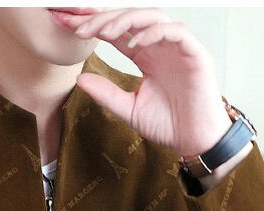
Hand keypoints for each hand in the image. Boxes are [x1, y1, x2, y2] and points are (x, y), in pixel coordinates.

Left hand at [59, 7, 232, 156]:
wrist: (193, 140)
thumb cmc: (166, 124)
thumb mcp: (128, 108)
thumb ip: (106, 93)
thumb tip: (79, 79)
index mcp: (145, 56)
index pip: (117, 33)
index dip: (94, 28)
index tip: (69, 28)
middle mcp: (160, 46)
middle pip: (130, 19)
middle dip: (104, 19)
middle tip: (80, 26)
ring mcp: (177, 47)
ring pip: (152, 17)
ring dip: (127, 20)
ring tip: (105, 31)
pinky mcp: (194, 53)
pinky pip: (175, 31)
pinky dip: (153, 33)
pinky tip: (134, 43)